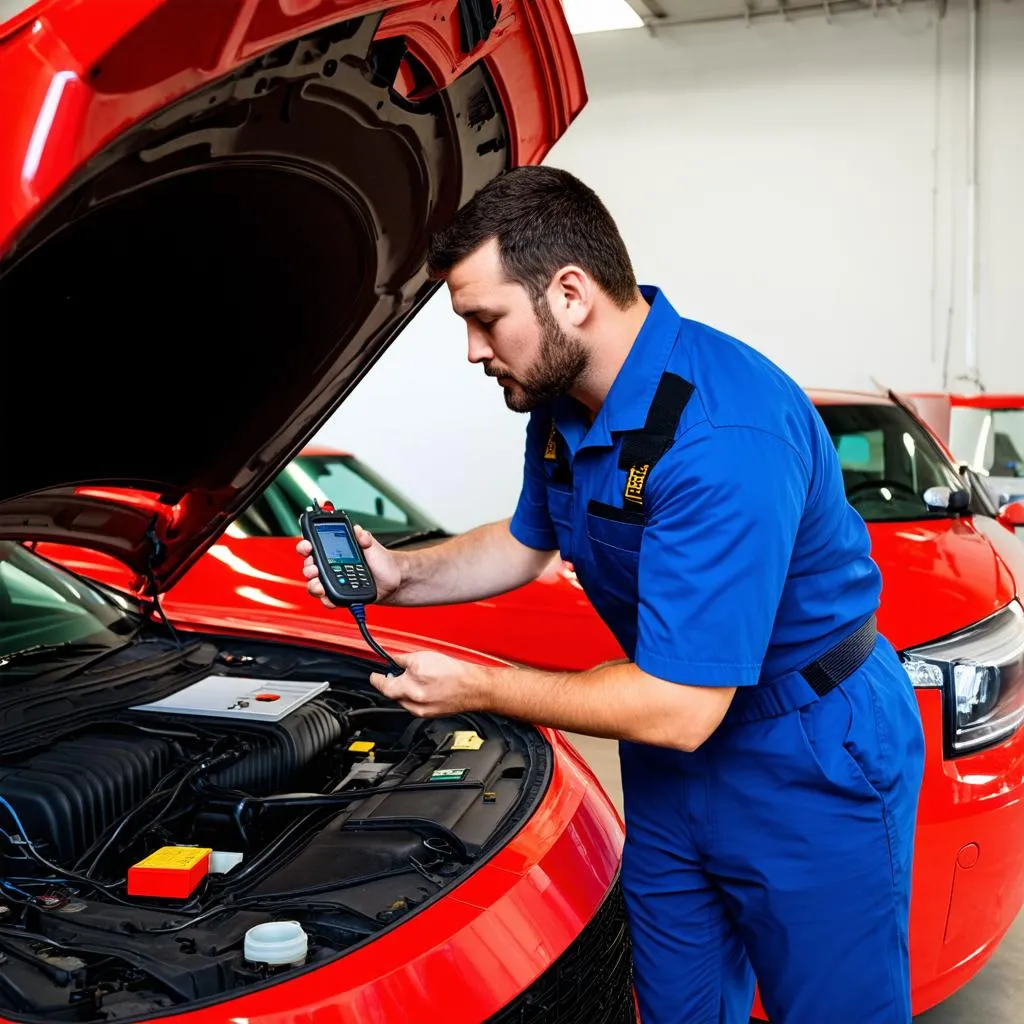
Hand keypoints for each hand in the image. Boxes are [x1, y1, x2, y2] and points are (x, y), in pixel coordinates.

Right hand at [296, 524, 401, 607]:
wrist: (394, 579)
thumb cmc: (381, 561)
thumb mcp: (372, 545)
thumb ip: (364, 537)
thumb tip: (359, 531)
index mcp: (333, 552)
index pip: (313, 548)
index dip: (305, 546)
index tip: (307, 546)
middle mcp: (330, 567)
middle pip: (309, 568)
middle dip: (308, 568)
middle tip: (315, 568)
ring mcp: (334, 582)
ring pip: (315, 585)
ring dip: (313, 585)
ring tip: (320, 584)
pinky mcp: (340, 595)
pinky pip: (328, 600)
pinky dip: (327, 600)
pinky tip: (330, 596)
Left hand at [369, 651, 486, 717]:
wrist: (474, 687)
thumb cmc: (453, 673)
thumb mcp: (423, 657)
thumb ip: (403, 659)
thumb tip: (393, 660)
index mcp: (408, 688)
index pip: (383, 685)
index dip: (377, 679)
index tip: (374, 676)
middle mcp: (412, 702)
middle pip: (393, 694)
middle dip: (392, 683)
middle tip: (395, 674)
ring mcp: (421, 710)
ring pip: (404, 700)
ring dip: (405, 689)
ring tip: (416, 679)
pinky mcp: (430, 714)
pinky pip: (416, 704)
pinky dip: (416, 695)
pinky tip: (426, 687)